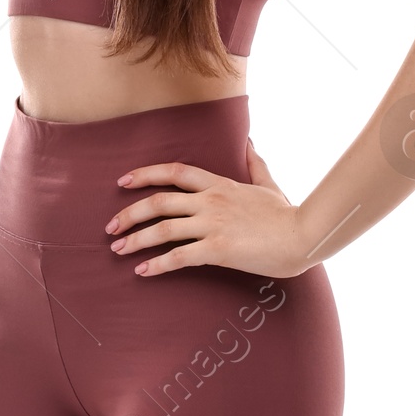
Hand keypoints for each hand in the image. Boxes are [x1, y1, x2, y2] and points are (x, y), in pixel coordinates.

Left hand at [104, 136, 311, 279]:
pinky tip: (142, 272)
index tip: (123, 182)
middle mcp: (211, 201)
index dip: (145, 174)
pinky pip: (178, 257)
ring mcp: (213, 224)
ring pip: (162, 229)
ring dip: (135, 240)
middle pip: (158, 201)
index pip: (174, 171)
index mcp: (219, 184)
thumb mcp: (268, 185)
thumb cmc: (287, 215)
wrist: (304, 236)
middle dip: (129, 214)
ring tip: (118, 251)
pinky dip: (156, 265)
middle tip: (111, 228)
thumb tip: (249, 143)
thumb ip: (255, 164)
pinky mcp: (218, 249)